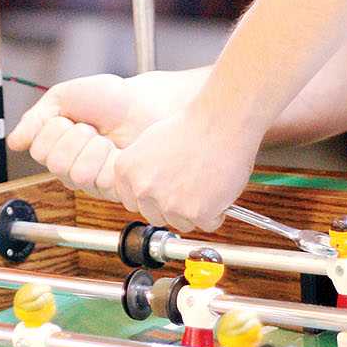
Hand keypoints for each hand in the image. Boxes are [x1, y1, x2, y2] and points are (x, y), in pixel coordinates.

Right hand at [6, 73, 183, 194]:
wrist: (145, 102)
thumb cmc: (109, 99)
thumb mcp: (62, 98)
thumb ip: (35, 119)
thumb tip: (13, 142)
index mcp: (56, 147)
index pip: (38, 150)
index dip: (55, 129)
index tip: (71, 117)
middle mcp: (71, 167)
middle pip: (56, 164)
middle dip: (76, 137)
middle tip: (91, 127)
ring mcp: (92, 181)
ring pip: (76, 173)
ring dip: (94, 147)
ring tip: (105, 138)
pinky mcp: (113, 188)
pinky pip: (100, 179)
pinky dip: (110, 157)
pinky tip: (117, 150)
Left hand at [113, 105, 259, 234]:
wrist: (220, 122)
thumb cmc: (193, 127)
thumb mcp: (151, 143)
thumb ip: (142, 170)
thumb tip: (145, 188)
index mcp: (126, 171)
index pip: (133, 202)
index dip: (154, 197)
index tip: (167, 188)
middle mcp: (142, 189)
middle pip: (157, 217)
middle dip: (174, 206)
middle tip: (191, 185)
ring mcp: (168, 203)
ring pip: (183, 223)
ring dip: (196, 210)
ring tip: (206, 183)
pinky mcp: (195, 212)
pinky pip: (207, 224)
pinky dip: (217, 212)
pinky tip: (218, 189)